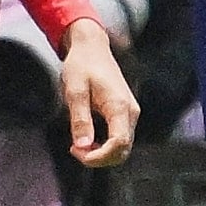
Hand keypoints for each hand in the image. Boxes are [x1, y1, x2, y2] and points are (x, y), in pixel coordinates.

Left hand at [59, 20, 139, 168]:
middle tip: (74, 149)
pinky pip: (119, 139)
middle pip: (122, 151)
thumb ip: (80, 119)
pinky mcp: (125, 114)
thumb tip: (82, 145)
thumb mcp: (75, 90)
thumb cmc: (82, 65)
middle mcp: (130, 112)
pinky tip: (86, 139)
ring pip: (122, 148)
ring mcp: (130, 114)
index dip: (99, 156)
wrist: (92, 48)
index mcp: (119, 106)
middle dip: (98, 158)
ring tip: (78, 144)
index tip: (76, 151)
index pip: (118, 143)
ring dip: (101, 153)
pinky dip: (103, 146)